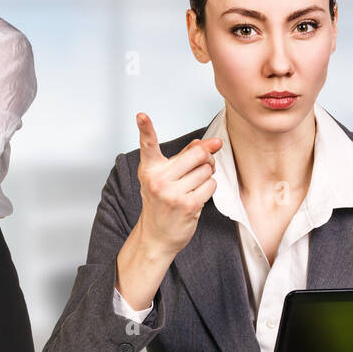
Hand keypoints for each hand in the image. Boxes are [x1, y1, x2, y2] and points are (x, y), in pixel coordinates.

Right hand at [135, 113, 221, 258]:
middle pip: (197, 153)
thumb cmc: (162, 202)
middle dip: (207, 157)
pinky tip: (197, 196)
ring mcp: (172, 193)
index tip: (141, 115)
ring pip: (207, 170)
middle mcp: (158, 179)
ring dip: (207, 175)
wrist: (157, 236)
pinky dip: (209, 188)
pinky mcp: (187, 205)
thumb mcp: (166, 176)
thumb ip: (187, 155)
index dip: (145, 128)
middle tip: (202, 164)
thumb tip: (211, 142)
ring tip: (194, 185)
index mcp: (150, 169)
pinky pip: (210, 185)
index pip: (148, 145)